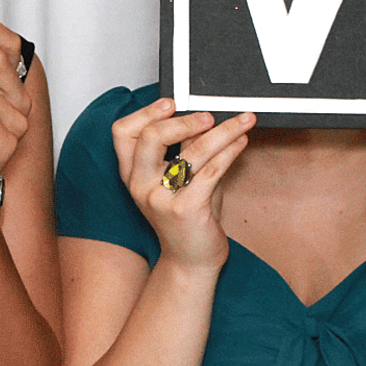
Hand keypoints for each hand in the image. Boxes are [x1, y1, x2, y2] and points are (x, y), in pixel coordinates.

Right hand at [112, 98, 253, 270]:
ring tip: (243, 122)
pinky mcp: (186, 209)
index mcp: (132, 175)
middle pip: (150, 137)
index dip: (145, 113)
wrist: (191, 262)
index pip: (122, 133)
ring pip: (191, 151)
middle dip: (182, 121)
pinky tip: (242, 142)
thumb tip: (205, 118)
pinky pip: (211, 170)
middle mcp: (140, 185)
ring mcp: (161, 199)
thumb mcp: (181, 179)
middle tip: (208, 116)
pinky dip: (230, 151)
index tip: (170, 103)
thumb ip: (186, 150)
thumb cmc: (188, 218)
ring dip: (223, 131)